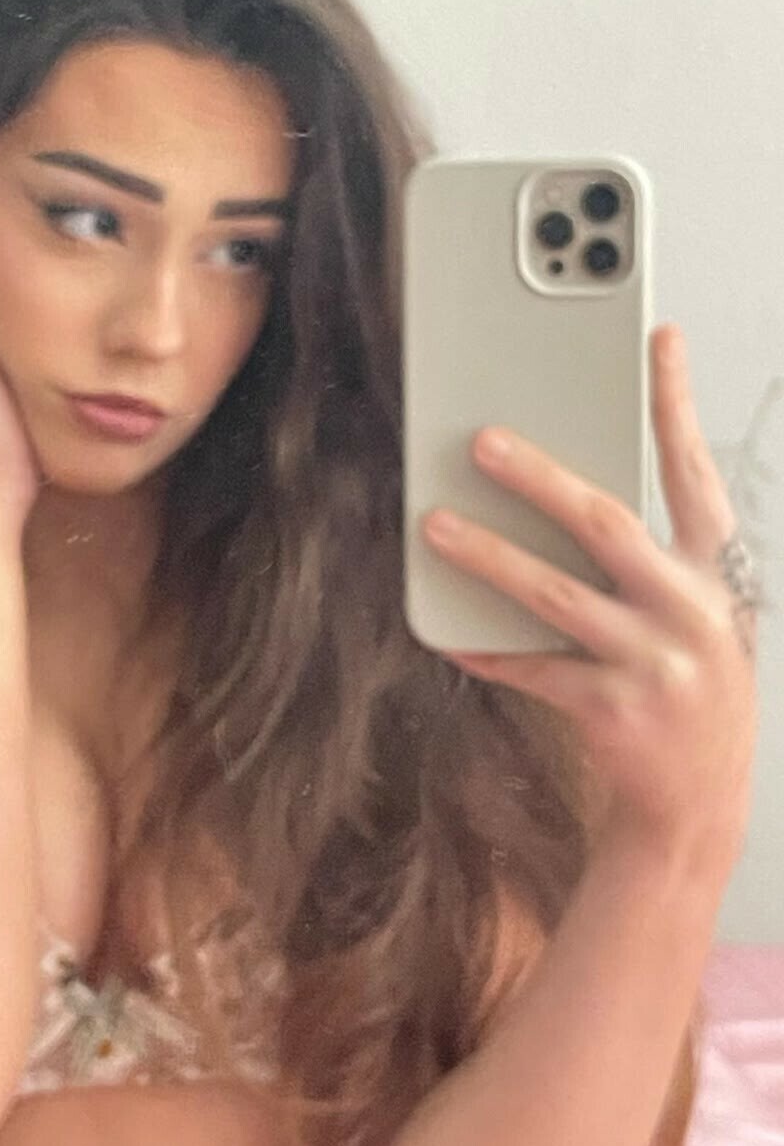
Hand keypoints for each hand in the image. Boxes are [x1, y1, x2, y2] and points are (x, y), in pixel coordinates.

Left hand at [419, 323, 758, 877]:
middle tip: (483, 440)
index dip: (676, 403)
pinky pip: (532, 668)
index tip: (659, 339)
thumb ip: (650, 559)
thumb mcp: (694, 615)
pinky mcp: (613, 710)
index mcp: (712, 574)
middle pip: (605, 524)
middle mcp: (690, 610)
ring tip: (434, 526)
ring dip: (488, 556)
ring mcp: (655, 662)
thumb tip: (559, 495)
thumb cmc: (690, 690)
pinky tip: (449, 633)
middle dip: (540, 477)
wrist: (700, 806)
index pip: (695, 472)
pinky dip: (488, 648)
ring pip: (555, 595)